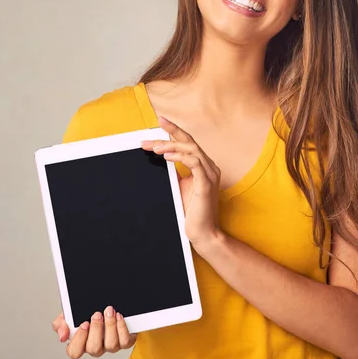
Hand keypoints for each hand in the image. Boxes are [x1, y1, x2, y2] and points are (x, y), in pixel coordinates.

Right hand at [52, 306, 136, 358]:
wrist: (108, 305)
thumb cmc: (87, 313)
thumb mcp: (71, 314)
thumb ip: (60, 323)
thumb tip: (63, 336)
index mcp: (81, 342)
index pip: (74, 351)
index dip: (79, 340)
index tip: (84, 323)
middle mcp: (96, 346)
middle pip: (93, 349)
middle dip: (96, 329)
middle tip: (96, 314)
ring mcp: (110, 345)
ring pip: (110, 345)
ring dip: (110, 326)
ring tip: (109, 311)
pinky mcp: (124, 341)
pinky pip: (125, 341)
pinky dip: (122, 327)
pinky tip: (118, 316)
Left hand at [141, 116, 220, 248]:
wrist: (203, 233)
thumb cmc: (191, 212)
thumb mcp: (180, 187)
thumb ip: (174, 172)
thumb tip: (160, 159)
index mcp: (203, 166)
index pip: (187, 143)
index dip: (173, 132)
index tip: (158, 124)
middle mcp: (208, 167)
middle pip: (189, 141)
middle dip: (168, 135)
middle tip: (148, 138)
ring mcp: (209, 174)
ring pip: (191, 148)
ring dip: (171, 146)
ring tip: (154, 148)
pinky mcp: (206, 184)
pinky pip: (194, 162)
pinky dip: (179, 156)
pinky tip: (166, 157)